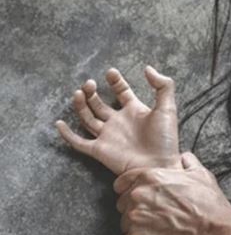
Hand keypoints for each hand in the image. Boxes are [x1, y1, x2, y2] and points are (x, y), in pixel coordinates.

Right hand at [56, 66, 180, 174]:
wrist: (159, 165)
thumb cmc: (165, 139)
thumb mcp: (168, 108)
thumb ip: (162, 86)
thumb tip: (148, 69)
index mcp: (135, 111)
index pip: (122, 92)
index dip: (116, 81)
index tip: (111, 72)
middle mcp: (119, 122)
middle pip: (100, 104)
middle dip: (93, 92)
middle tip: (89, 83)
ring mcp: (108, 136)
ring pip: (88, 118)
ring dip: (81, 105)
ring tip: (79, 92)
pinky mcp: (99, 150)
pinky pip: (79, 142)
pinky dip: (67, 134)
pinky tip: (59, 123)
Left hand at [113, 152, 230, 234]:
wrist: (212, 233)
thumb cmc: (208, 205)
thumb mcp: (201, 175)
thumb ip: (188, 163)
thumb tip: (185, 158)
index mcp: (149, 177)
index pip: (122, 182)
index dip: (130, 190)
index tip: (139, 198)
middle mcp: (137, 196)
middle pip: (122, 203)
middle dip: (135, 209)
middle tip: (155, 216)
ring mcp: (135, 219)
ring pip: (126, 223)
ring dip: (138, 226)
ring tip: (158, 230)